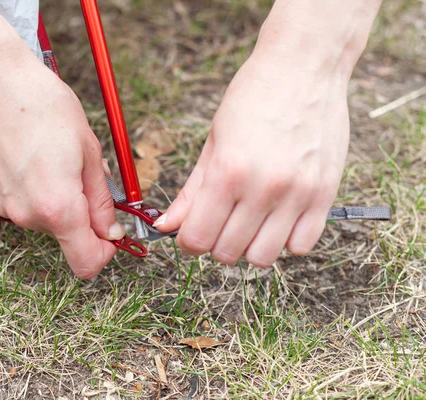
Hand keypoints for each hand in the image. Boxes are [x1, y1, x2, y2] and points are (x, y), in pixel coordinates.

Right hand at [0, 45, 123, 277]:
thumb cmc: (43, 104)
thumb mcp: (89, 150)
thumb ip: (102, 199)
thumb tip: (110, 230)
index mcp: (57, 208)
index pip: (87, 263)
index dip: (105, 252)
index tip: (111, 231)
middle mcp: (26, 216)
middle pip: (66, 235)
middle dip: (81, 212)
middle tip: (81, 170)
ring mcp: (3, 207)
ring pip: (44, 219)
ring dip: (57, 198)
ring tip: (52, 158)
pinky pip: (22, 204)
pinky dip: (34, 190)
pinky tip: (30, 157)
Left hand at [155, 53, 349, 266]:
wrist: (303, 67)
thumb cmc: (252, 98)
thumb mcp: (212, 141)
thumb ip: (191, 190)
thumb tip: (166, 225)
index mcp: (228, 172)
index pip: (197, 238)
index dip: (187, 241)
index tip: (190, 233)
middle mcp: (264, 188)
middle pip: (227, 253)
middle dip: (214, 244)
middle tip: (218, 223)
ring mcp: (298, 194)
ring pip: (263, 258)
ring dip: (248, 247)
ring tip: (248, 222)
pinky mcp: (325, 194)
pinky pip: (302, 246)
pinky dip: (284, 241)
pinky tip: (277, 218)